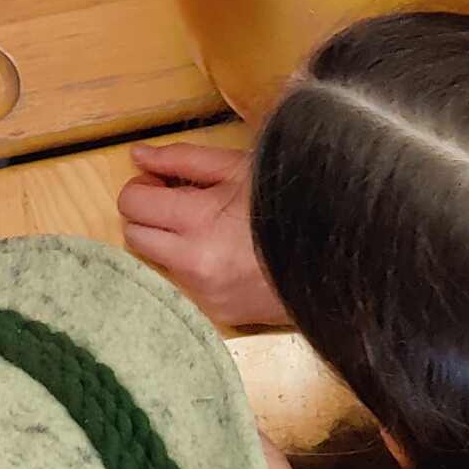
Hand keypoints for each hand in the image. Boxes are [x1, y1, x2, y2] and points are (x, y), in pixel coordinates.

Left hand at [116, 139, 287, 328]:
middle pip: (133, 236)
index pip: (131, 204)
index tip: (162, 184)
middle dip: (148, 216)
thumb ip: (180, 159)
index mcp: (197, 219)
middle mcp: (193, 262)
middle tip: (180, 204)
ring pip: (156, 262)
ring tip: (208, 229)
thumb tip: (138, 155)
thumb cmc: (289, 202)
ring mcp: (204, 292)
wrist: (337, 257)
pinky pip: (183, 285)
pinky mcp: (217, 313)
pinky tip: (224, 256)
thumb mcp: (236, 168)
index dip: (143, 188)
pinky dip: (193, 268)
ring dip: (169, 243)